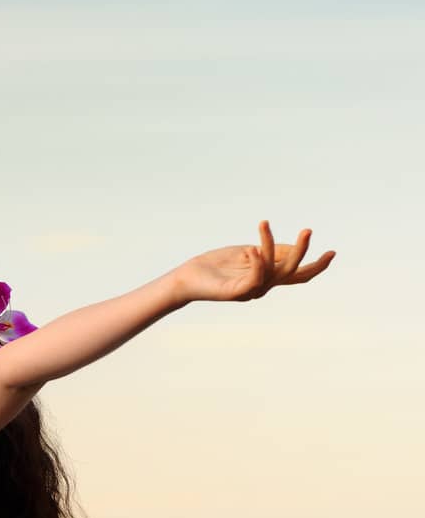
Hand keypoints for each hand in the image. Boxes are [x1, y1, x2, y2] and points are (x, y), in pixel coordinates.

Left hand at [172, 220, 335, 303]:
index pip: (298, 275)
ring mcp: (250, 291)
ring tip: (264, 224)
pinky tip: (253, 249)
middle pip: (292, 272)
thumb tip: (291, 247)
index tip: (332, 252)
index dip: (316, 266)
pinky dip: (257, 263)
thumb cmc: (216, 266)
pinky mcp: (236, 293)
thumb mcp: (247, 253)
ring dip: (271, 246)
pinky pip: (254, 279)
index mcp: (268, 278)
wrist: (186, 279)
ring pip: (272, 270)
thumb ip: (269, 251)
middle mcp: (263, 286)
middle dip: (302, 252)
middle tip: (307, 230)